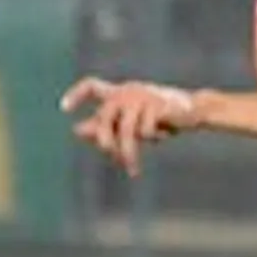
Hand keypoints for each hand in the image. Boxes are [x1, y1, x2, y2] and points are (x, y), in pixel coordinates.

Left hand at [61, 76, 201, 177]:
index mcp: (118, 93)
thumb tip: (76, 130)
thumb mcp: (128, 125)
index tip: (63, 109)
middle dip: (105, 141)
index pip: (92, 86)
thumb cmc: (156, 119)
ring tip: (132, 169)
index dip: (76, 95)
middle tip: (112, 157)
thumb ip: (105, 127)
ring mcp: (143, 96)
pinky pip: (146, 129)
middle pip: (105, 117)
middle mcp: (127, 91)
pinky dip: (153, 138)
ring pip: (126, 129)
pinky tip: (164, 134)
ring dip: (128, 152)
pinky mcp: (158, 104)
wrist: (192, 112)